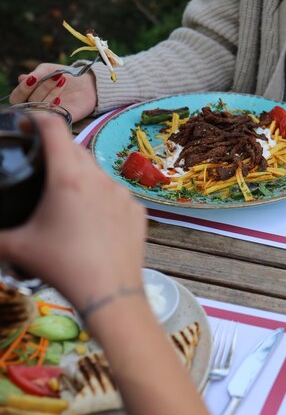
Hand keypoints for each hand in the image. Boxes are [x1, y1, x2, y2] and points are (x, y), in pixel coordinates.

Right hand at [0, 115, 146, 311]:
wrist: (111, 294)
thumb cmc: (63, 267)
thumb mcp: (18, 249)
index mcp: (68, 177)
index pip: (54, 128)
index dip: (36, 119)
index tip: (25, 125)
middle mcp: (99, 177)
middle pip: (75, 149)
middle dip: (56, 151)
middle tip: (40, 167)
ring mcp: (123, 193)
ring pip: (97, 172)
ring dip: (80, 176)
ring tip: (66, 198)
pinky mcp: (138, 210)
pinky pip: (115, 194)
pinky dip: (101, 198)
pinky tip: (92, 220)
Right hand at [9, 63, 97, 122]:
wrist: (87, 83)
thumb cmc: (63, 75)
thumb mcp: (47, 70)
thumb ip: (35, 75)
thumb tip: (22, 78)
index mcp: (29, 95)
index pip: (16, 98)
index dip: (22, 89)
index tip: (34, 78)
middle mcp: (36, 107)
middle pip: (29, 102)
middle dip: (42, 87)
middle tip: (56, 76)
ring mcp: (48, 115)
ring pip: (40, 109)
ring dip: (50, 93)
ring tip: (62, 81)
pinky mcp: (61, 120)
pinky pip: (52, 117)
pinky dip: (55, 106)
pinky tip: (60, 98)